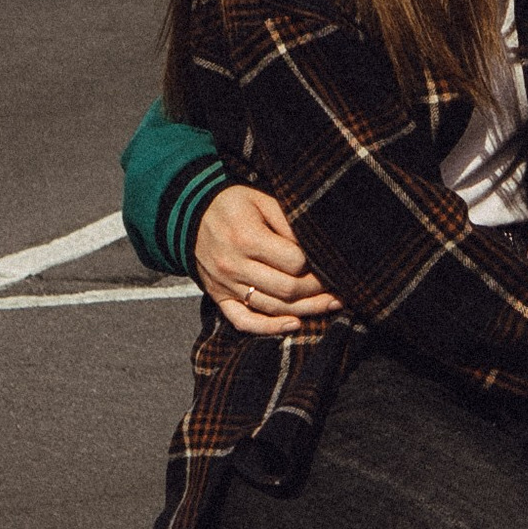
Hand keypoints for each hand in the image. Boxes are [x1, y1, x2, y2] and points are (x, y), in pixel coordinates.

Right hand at [192, 183, 342, 335]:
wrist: (188, 214)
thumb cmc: (232, 204)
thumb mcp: (261, 200)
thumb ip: (288, 221)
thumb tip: (315, 247)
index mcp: (246, 237)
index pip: (293, 261)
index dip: (317, 265)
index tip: (331, 263)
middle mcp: (234, 265)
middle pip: (286, 289)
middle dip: (317, 291)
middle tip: (339, 287)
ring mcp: (225, 285)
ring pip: (271, 308)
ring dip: (305, 310)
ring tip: (330, 305)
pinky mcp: (218, 296)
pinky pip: (243, 321)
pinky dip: (268, 328)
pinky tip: (293, 325)